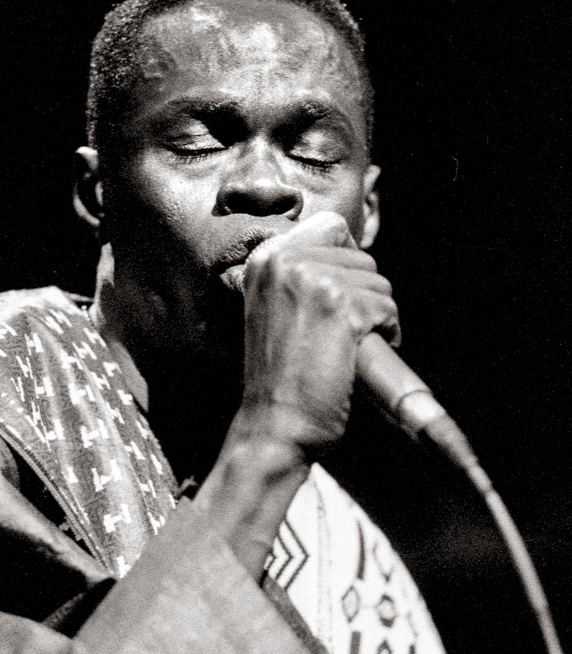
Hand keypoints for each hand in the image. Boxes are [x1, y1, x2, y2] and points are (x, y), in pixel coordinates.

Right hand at [238, 211, 399, 458]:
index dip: (348, 262)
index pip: (332, 226)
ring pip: (380, 283)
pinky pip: (388, 309)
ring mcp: (314, 281)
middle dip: (363, 297)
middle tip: (335, 337)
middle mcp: (285, 260)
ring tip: (341, 351)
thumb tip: (349, 244)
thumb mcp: (274, 309)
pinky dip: (385, 335)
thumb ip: (302, 274)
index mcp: (265, 258)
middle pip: (363, 257)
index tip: (337, 301)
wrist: (274, 426)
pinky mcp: (342, 307)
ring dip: (374, 318)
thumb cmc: (280, 378)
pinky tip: (354, 359)